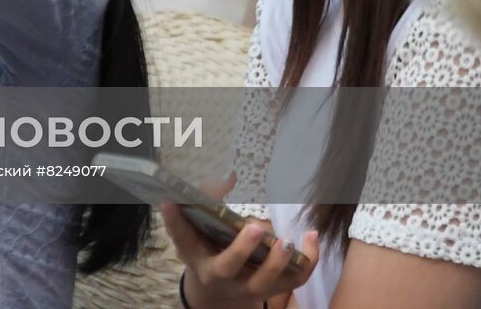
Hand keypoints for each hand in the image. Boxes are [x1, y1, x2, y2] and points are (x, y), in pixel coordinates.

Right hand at [162, 197, 319, 307]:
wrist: (221, 294)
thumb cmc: (208, 256)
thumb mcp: (195, 239)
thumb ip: (195, 212)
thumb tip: (198, 186)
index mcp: (201, 261)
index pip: (184, 242)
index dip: (176, 223)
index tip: (169, 200)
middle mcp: (224, 278)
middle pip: (231, 268)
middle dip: (243, 248)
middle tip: (256, 227)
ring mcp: (252, 286)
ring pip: (268, 281)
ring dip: (280, 262)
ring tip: (288, 240)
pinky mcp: (275, 288)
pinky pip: (296, 279)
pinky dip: (309, 260)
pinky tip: (312, 236)